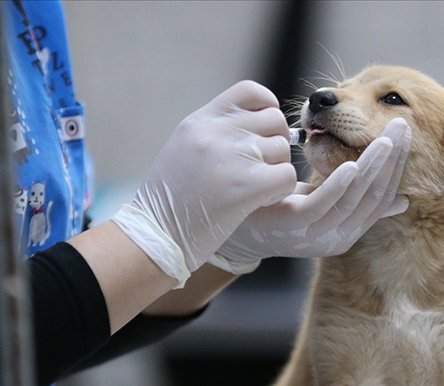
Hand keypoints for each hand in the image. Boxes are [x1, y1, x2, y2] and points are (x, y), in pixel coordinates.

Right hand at [112, 81, 296, 286]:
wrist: (156, 236)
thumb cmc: (169, 201)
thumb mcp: (183, 150)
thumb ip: (214, 133)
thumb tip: (255, 124)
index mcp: (199, 121)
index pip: (250, 91)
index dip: (267, 106)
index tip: (264, 128)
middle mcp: (216, 133)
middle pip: (274, 119)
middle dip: (276, 142)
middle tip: (262, 166)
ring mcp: (232, 157)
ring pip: (283, 149)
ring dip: (277, 168)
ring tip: (256, 187)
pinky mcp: (248, 186)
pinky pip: (287, 176)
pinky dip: (280, 190)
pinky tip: (261, 200)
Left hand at [209, 118, 411, 273]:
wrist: (224, 224)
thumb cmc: (272, 205)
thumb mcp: (319, 201)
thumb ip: (354, 198)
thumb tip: (401, 201)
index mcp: (345, 231)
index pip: (382, 197)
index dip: (397, 166)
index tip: (406, 133)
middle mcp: (336, 238)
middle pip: (374, 198)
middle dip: (392, 162)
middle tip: (403, 128)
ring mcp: (315, 236)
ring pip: (354, 201)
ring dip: (373, 168)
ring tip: (385, 140)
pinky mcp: (293, 227)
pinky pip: (323, 206)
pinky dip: (340, 186)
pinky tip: (351, 164)